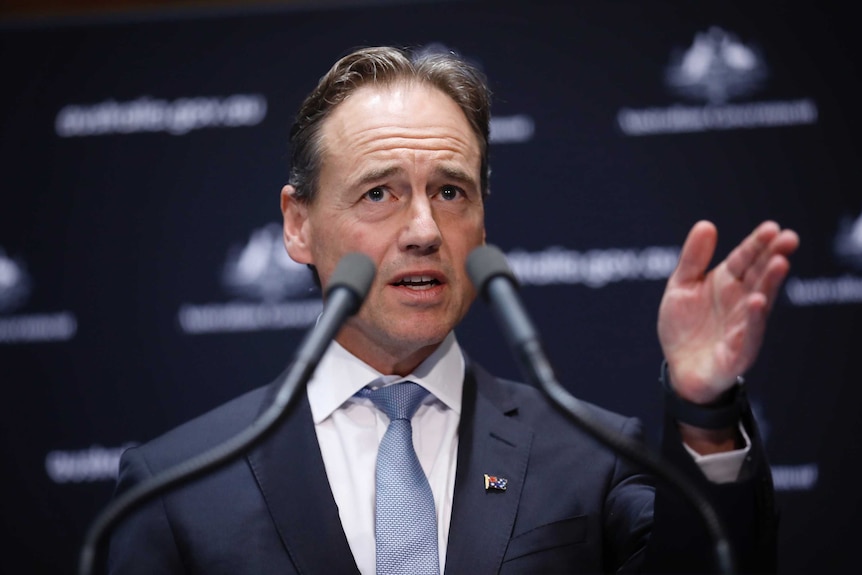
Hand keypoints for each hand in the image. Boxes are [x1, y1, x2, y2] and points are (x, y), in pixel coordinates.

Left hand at [657, 220, 798, 403]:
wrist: (680, 368)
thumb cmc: (684, 326)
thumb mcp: (681, 286)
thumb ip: (692, 259)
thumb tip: (706, 224)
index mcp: (727, 282)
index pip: (745, 258)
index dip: (757, 244)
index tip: (772, 227)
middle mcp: (741, 300)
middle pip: (759, 275)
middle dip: (773, 256)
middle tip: (788, 238)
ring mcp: (744, 324)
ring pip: (761, 300)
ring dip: (770, 282)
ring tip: (778, 263)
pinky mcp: (740, 350)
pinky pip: (749, 333)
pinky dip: (753, 318)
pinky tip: (757, 301)